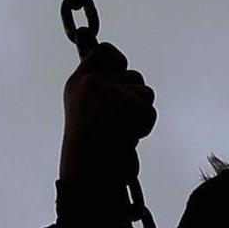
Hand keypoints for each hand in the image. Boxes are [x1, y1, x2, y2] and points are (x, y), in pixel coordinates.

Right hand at [60, 43, 157, 186]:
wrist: (88, 175)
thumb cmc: (89, 152)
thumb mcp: (85, 113)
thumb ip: (101, 91)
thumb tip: (126, 76)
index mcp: (78, 84)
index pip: (103, 51)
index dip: (118, 59)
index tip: (122, 69)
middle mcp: (91, 82)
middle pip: (134, 76)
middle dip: (134, 100)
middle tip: (117, 126)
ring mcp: (108, 91)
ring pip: (145, 92)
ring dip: (140, 115)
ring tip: (121, 134)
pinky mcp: (126, 104)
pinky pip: (149, 111)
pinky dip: (144, 127)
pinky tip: (126, 140)